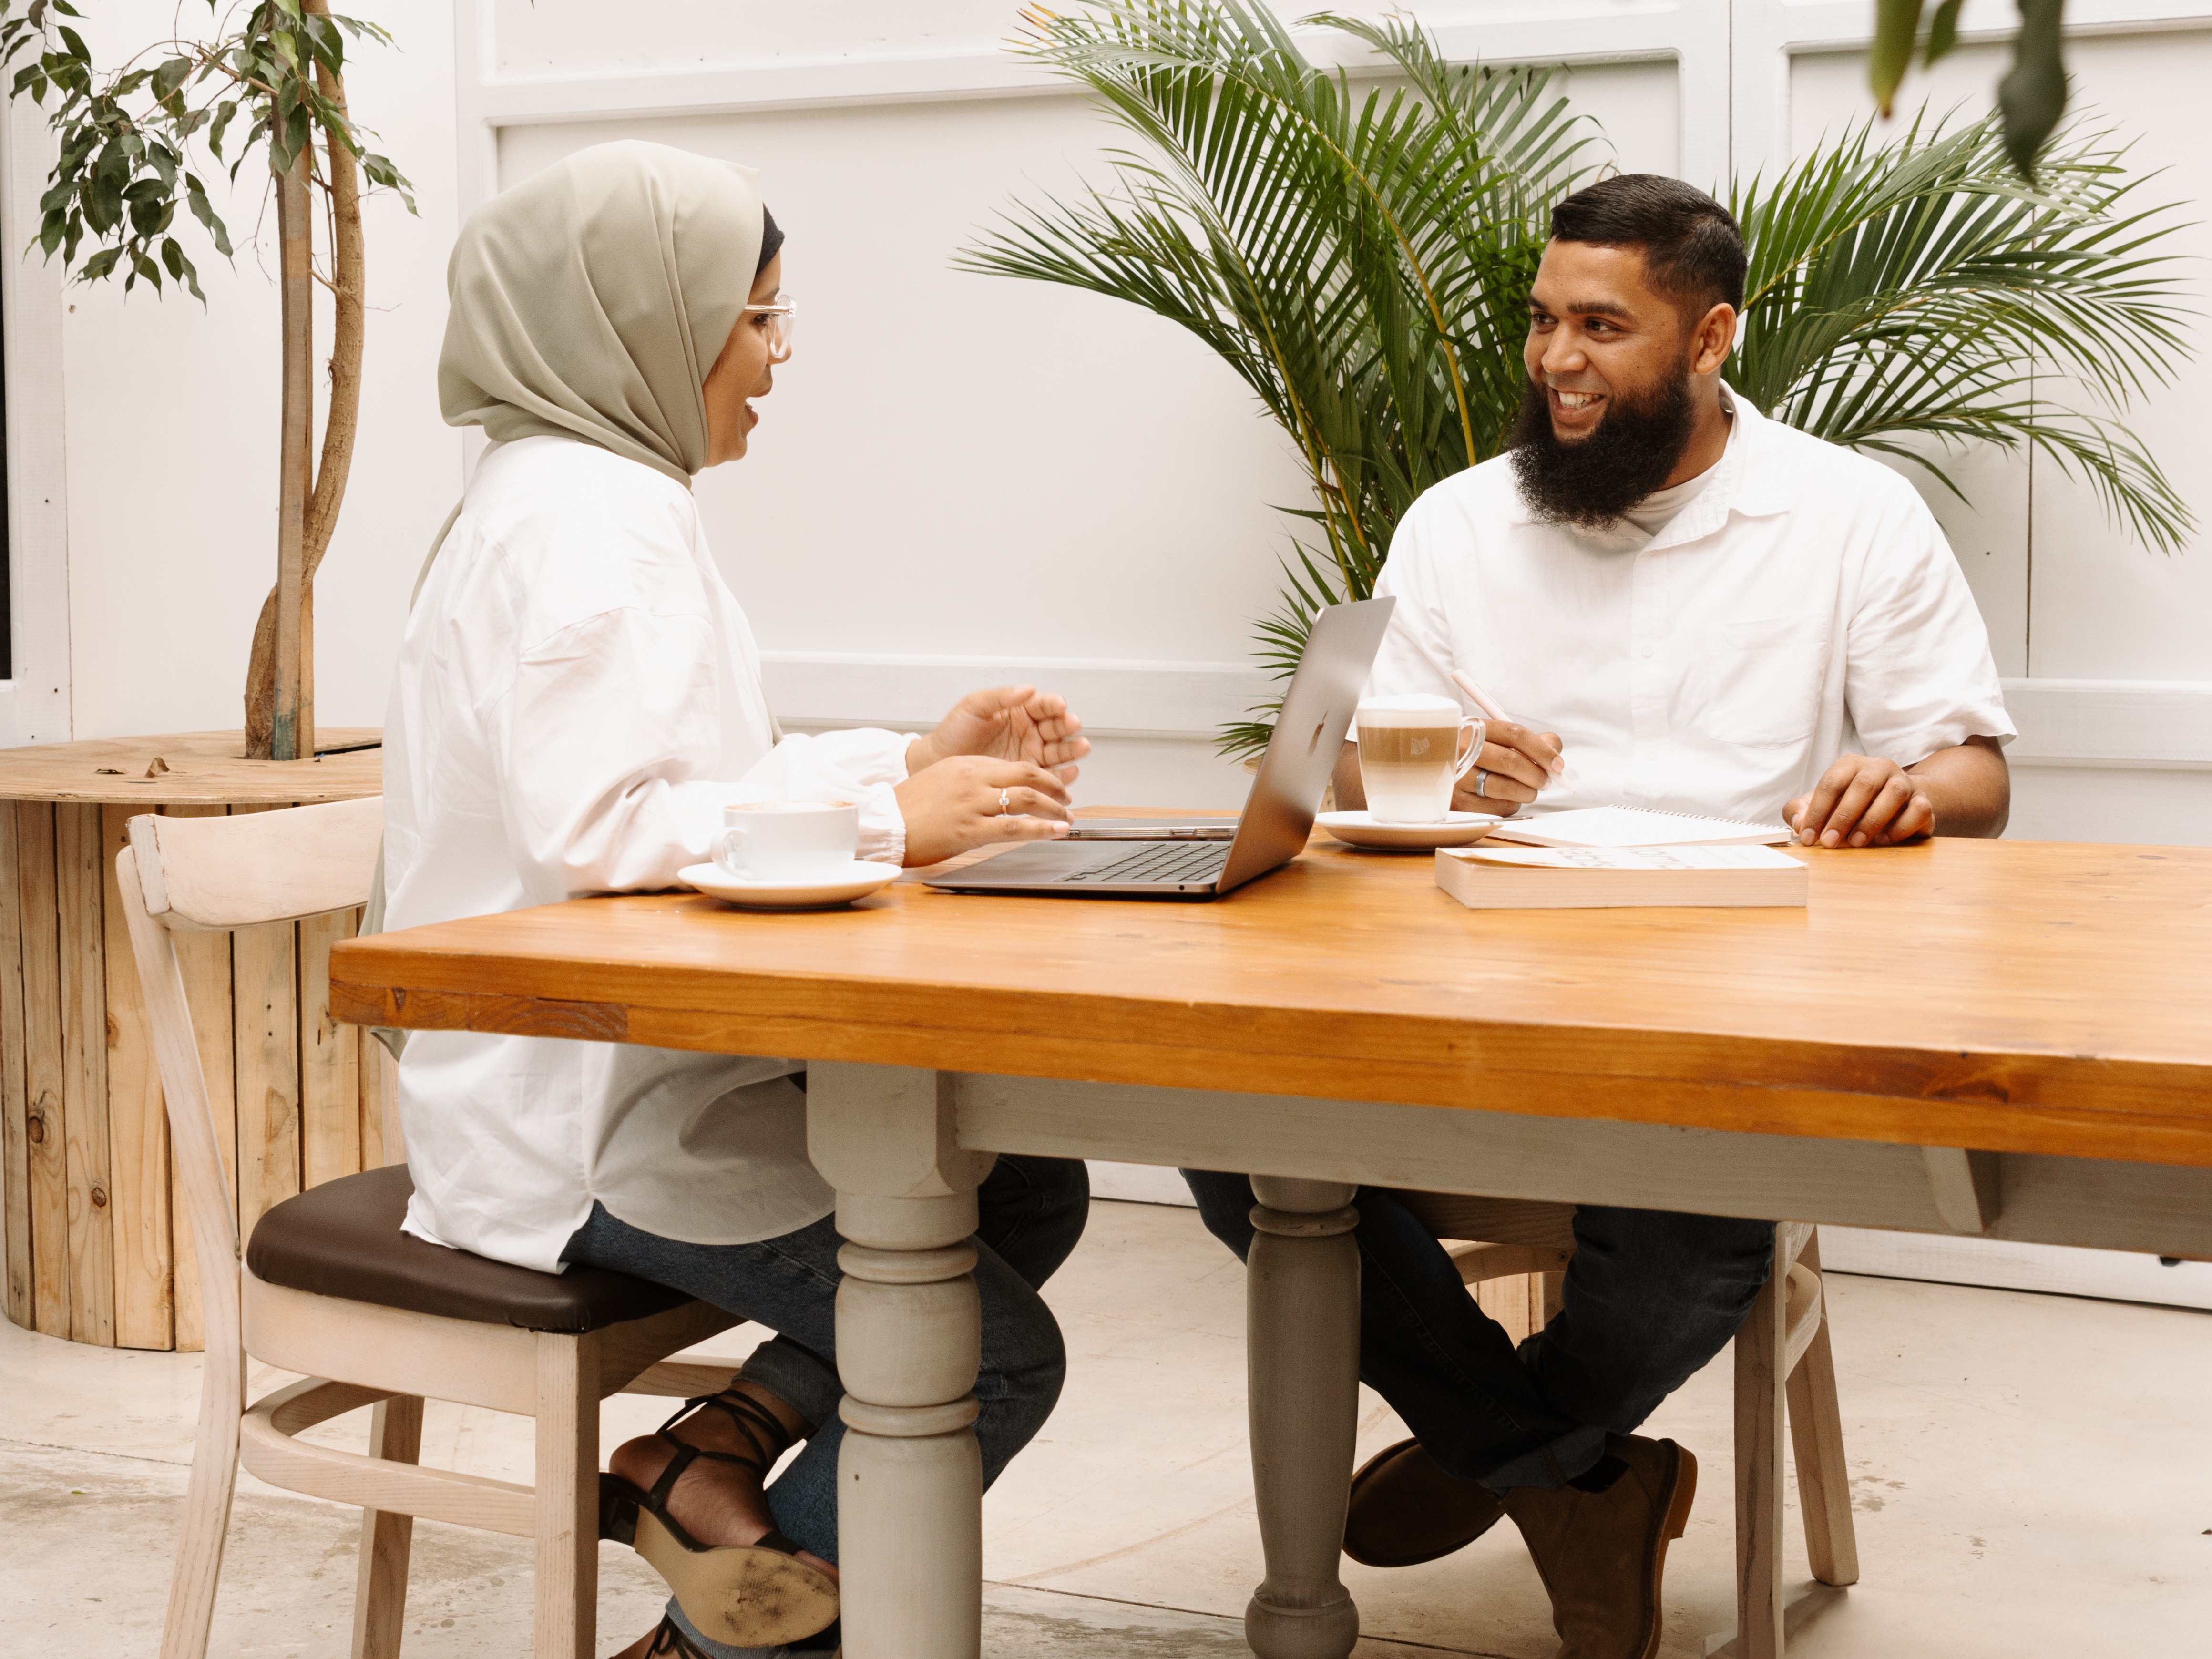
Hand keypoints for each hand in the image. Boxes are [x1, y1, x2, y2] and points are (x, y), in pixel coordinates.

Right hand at [894, 755, 1076, 866]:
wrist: (883, 825)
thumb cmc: (908, 807)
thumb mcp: (940, 780)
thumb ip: (969, 780)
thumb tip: (995, 788)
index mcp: (965, 765)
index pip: (1012, 764)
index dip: (1038, 776)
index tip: (1049, 787)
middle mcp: (972, 778)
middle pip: (1027, 773)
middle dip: (1053, 785)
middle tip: (1065, 799)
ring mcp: (972, 803)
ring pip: (1026, 798)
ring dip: (1054, 808)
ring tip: (1066, 818)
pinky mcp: (970, 829)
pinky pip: (1015, 826)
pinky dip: (1042, 828)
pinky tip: (1056, 831)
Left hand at [907, 685, 1089, 775]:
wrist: (937, 763)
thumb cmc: (952, 733)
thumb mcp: (973, 707)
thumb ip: (1000, 696)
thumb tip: (1027, 688)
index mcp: (1018, 712)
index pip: (1043, 705)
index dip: (1053, 705)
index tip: (1059, 705)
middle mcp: (1028, 733)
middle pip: (1056, 727)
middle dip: (1067, 726)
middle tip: (1073, 725)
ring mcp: (1030, 755)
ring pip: (1059, 751)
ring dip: (1072, 749)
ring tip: (1080, 747)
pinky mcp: (1027, 777)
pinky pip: (1050, 776)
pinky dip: (1063, 776)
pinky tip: (1070, 772)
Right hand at [1450, 720, 1564, 810]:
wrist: (1434, 770)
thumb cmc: (1476, 755)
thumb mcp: (1498, 740)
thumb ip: (1531, 740)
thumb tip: (1554, 750)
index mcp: (1475, 728)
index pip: (1515, 734)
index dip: (1542, 750)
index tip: (1558, 765)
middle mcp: (1462, 749)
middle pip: (1511, 762)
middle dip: (1537, 775)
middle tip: (1546, 781)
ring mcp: (1455, 776)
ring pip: (1505, 788)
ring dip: (1527, 792)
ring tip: (1528, 791)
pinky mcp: (1455, 801)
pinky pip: (1495, 808)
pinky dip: (1511, 806)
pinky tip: (1508, 800)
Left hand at [1786, 754, 1933, 847]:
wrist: (1897, 805)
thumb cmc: (1852, 805)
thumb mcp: (1823, 805)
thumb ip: (1802, 811)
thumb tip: (1798, 824)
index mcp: (1851, 764)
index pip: (1831, 783)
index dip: (1817, 812)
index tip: (1808, 838)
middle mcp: (1879, 767)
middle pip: (1862, 786)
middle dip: (1843, 817)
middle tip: (1830, 843)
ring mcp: (1904, 782)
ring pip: (1894, 793)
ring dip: (1872, 821)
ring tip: (1856, 843)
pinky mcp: (1924, 800)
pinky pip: (1918, 810)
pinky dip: (1901, 827)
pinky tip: (1884, 840)